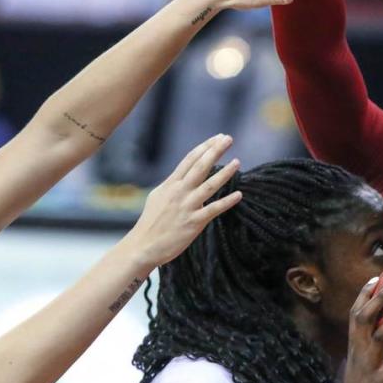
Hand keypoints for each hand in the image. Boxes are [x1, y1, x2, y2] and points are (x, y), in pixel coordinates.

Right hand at [128, 135, 241, 266]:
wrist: (143, 245)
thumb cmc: (151, 222)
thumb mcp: (158, 196)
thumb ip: (172, 185)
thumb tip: (183, 176)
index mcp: (171, 184)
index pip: (190, 159)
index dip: (205, 147)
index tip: (217, 137)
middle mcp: (179, 192)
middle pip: (200, 166)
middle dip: (215, 151)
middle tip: (228, 138)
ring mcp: (187, 206)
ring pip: (209, 185)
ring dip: (225, 173)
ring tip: (237, 162)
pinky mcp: (193, 222)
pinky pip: (213, 209)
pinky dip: (227, 201)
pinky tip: (239, 194)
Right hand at [335, 277, 382, 382]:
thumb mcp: (360, 365)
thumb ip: (370, 349)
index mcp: (353, 344)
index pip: (355, 313)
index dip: (364, 295)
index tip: (377, 278)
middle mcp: (358, 350)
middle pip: (365, 317)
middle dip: (378, 298)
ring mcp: (368, 366)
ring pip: (381, 336)